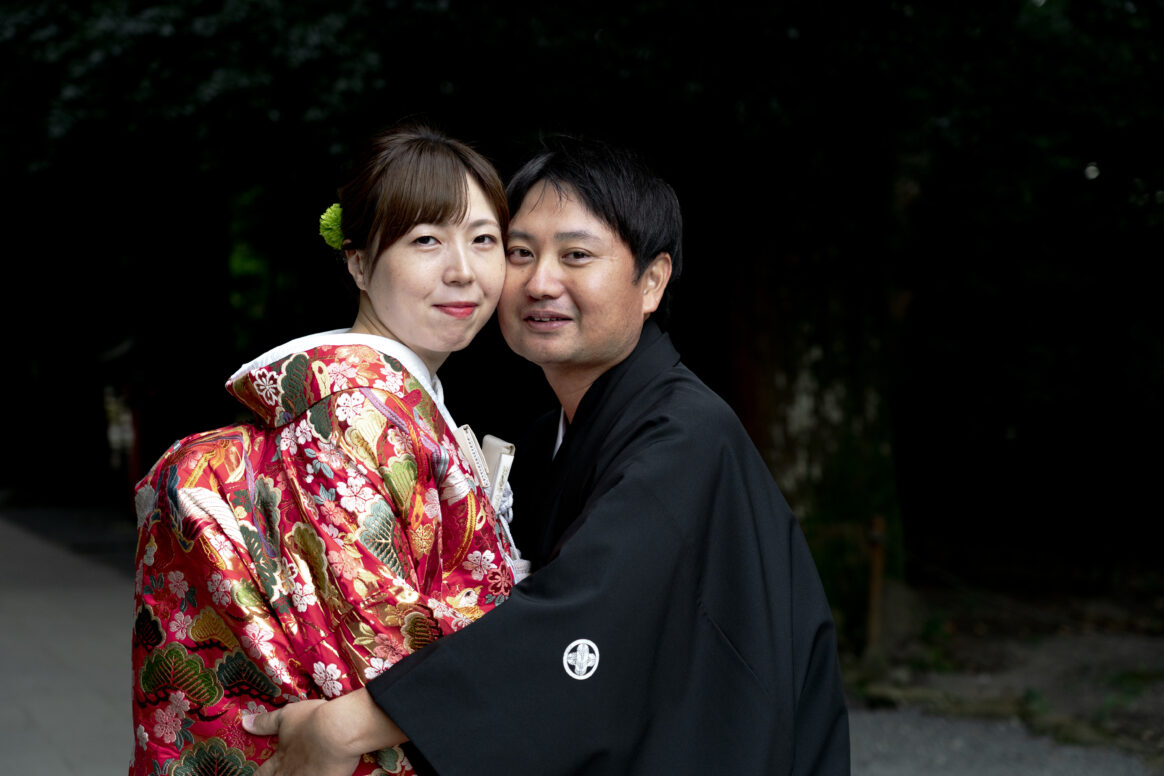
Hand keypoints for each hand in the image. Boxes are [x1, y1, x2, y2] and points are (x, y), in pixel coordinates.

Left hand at [244, 699, 361, 775]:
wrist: (339, 731)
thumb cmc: (312, 721)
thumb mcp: (286, 716)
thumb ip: (265, 722)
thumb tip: (246, 723)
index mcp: (279, 761)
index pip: (261, 774)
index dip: (257, 775)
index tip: (255, 775)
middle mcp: (290, 774)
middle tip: (279, 773)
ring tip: (299, 773)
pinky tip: (320, 774)